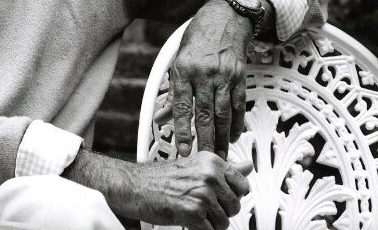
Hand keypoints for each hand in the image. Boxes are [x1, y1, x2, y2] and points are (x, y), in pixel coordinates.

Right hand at [133, 152, 251, 228]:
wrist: (136, 185)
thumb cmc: (161, 176)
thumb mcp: (195, 165)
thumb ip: (224, 169)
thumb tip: (248, 167)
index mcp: (211, 161)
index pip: (242, 184)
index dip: (234, 194)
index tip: (223, 197)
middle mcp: (209, 175)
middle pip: (235, 205)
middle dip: (221, 211)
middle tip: (203, 206)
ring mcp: (202, 194)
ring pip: (225, 221)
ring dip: (211, 223)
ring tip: (194, 212)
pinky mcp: (194, 213)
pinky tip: (190, 220)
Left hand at [154, 0, 251, 158]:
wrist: (224, 19)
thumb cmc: (197, 40)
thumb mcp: (178, 61)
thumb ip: (172, 91)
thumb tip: (162, 116)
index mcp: (183, 70)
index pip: (181, 106)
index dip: (182, 130)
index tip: (182, 150)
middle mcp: (203, 74)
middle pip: (204, 114)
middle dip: (205, 141)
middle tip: (205, 161)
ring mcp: (223, 75)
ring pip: (223, 113)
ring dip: (222, 138)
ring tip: (220, 155)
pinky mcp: (239, 77)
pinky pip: (238, 105)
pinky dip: (236, 123)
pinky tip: (233, 136)